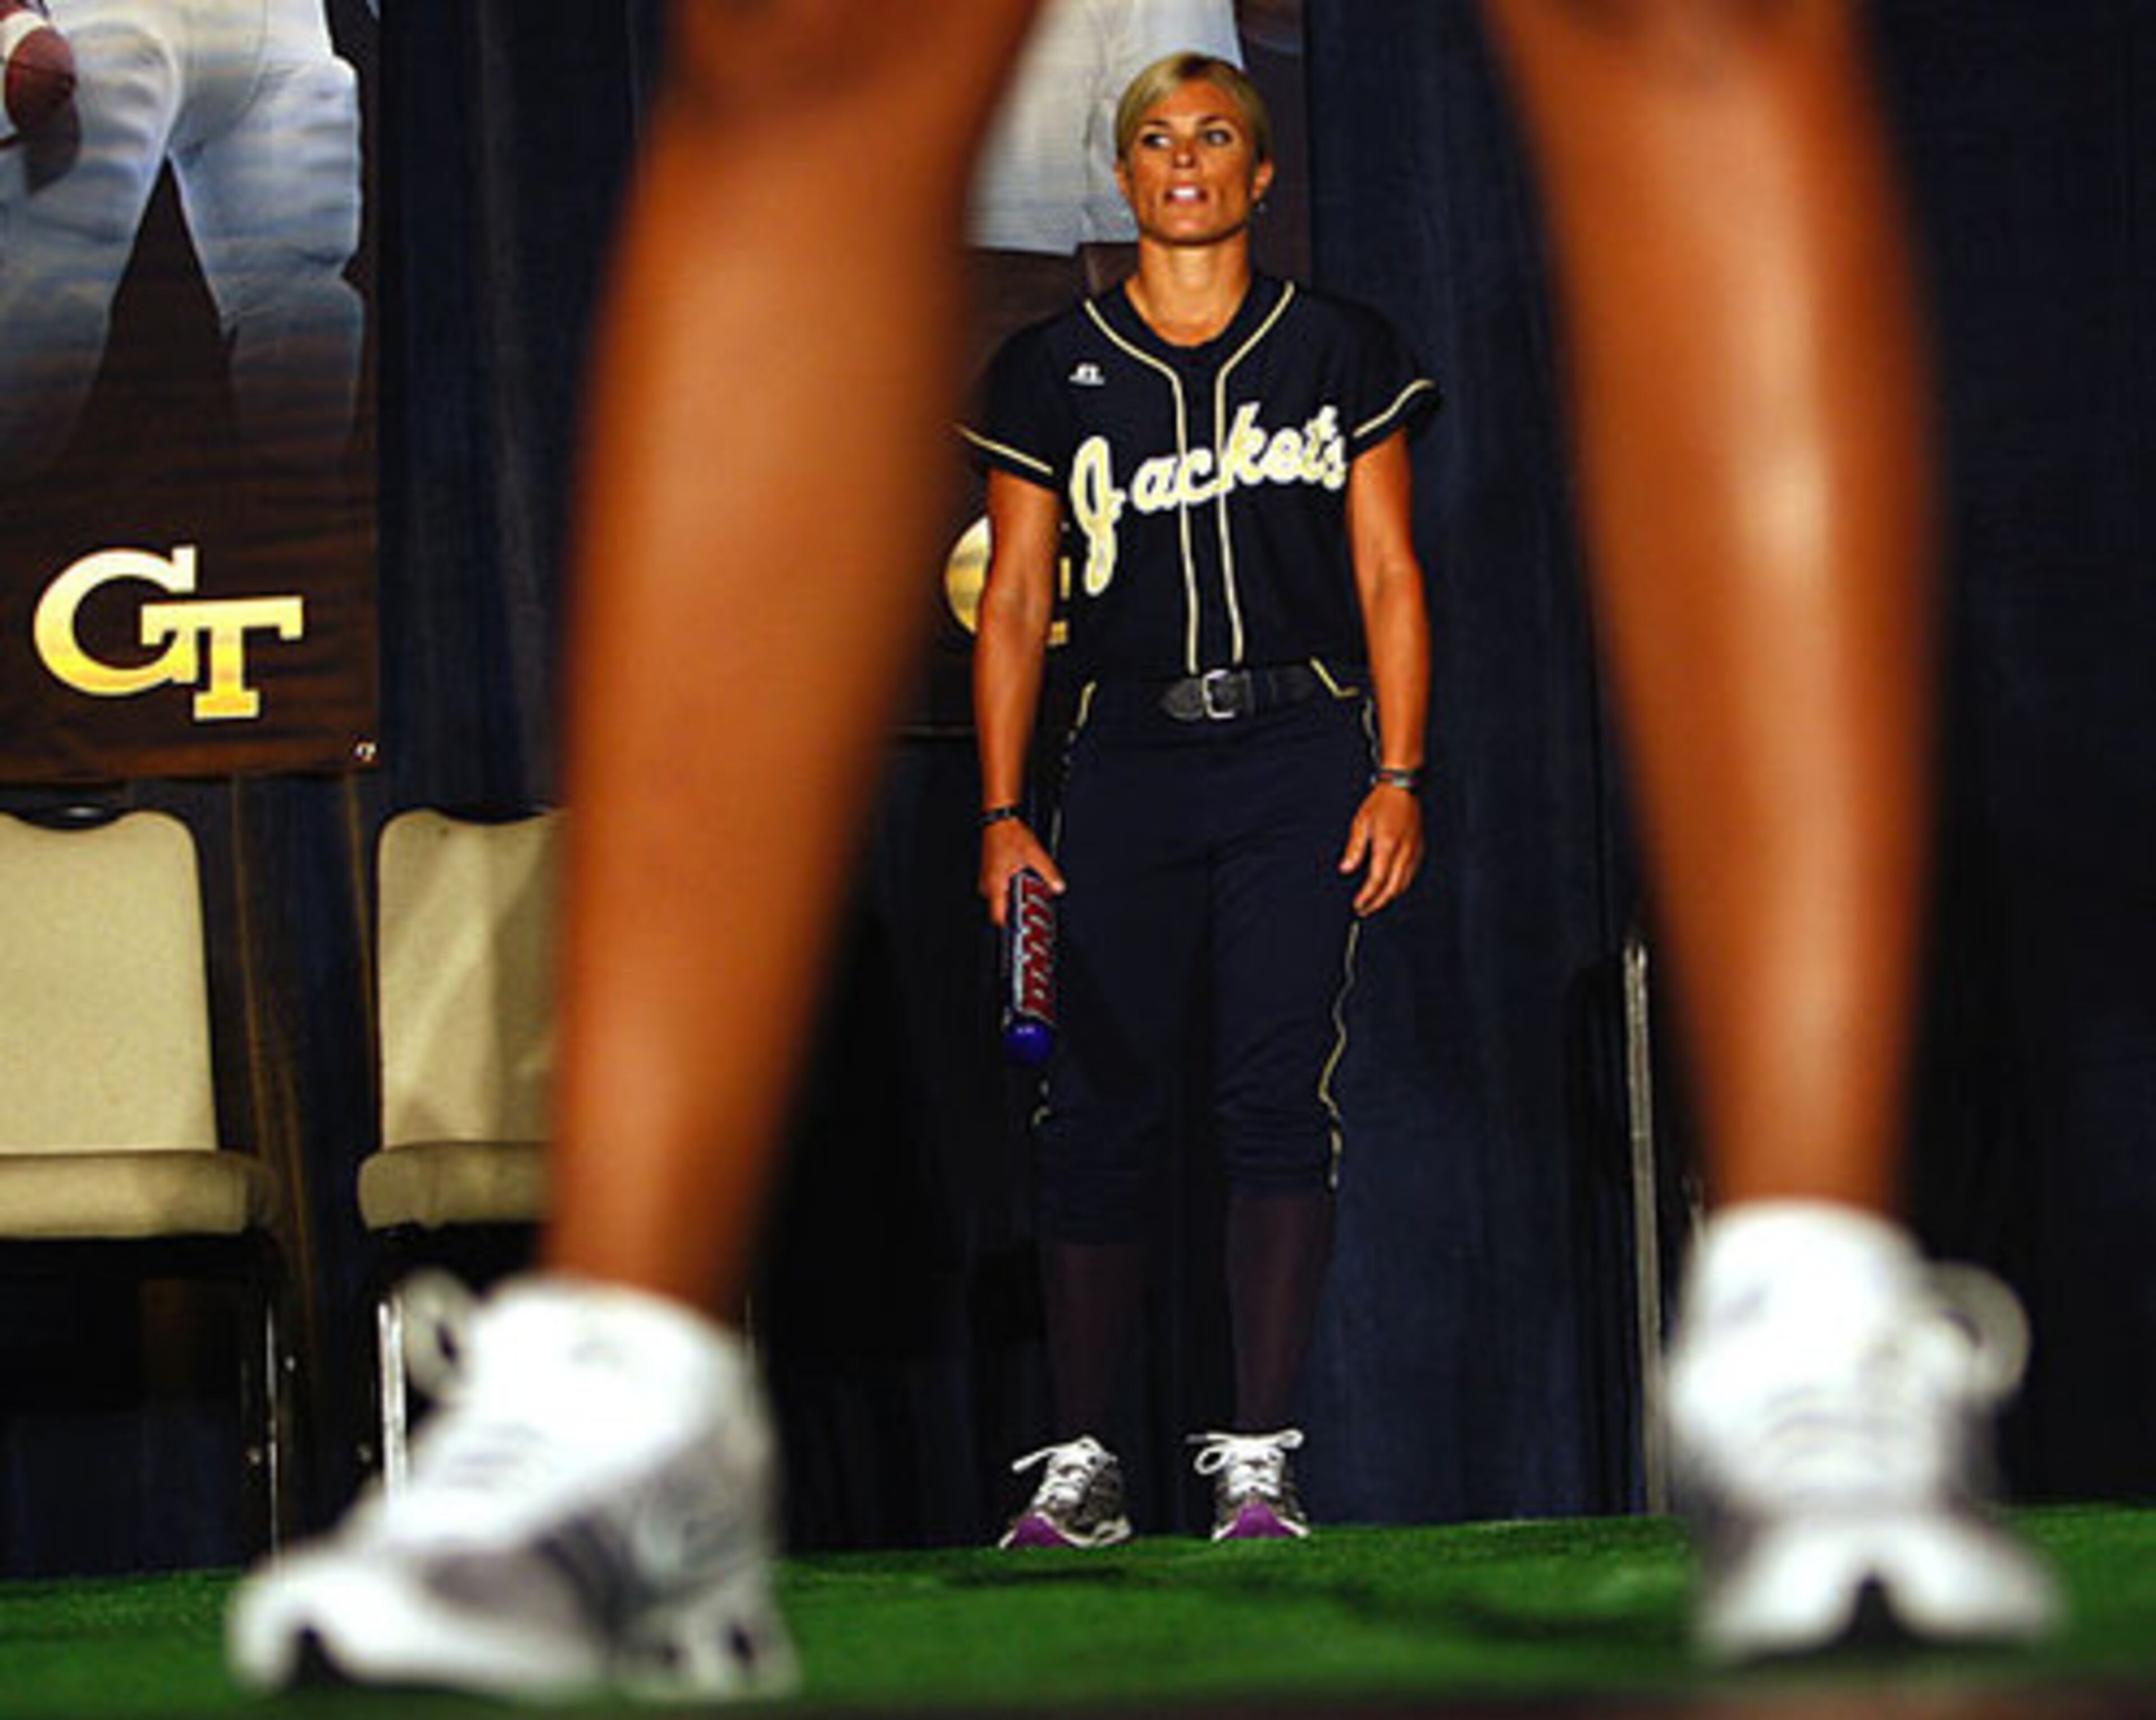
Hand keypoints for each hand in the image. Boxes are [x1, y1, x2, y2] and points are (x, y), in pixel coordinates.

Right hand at [979, 817, 1064, 924]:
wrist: (999, 818)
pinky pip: (997, 886)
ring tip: (1025, 890)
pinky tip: (1019, 877)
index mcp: (996, 884)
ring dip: (1011, 896)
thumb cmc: (1010, 834)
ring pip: (998, 896)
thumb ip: (1048, 872)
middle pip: (999, 907)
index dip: (1009, 925)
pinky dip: (1008, 886)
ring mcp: (986, 876)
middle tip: (1027, 907)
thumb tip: (1059, 887)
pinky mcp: (989, 870)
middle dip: (1013, 908)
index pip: (997, 916)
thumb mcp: (1034, 854)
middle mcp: (988, 883)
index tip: (1019, 928)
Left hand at [1338, 784, 1423, 915]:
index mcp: (1387, 845)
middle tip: (1365, 910)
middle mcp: (1404, 851)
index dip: (1367, 896)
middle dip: (1378, 903)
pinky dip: (1400, 886)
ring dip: (1389, 897)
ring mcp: (1414, 851)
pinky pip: (1411, 875)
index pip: (1377, 881)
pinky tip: (1391, 888)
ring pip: (1404, 884)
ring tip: (1375, 902)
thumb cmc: (1381, 802)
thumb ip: (1354, 849)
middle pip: (1392, 888)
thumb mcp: (1361, 823)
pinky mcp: (1420, 849)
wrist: (1403, 788)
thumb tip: (1346, 868)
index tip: (1358, 904)